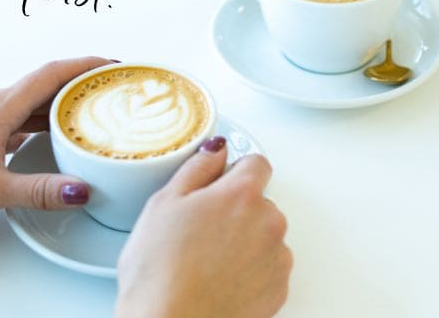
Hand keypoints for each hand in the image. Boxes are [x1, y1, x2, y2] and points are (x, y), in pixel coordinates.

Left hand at [0, 57, 111, 247]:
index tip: (113, 64)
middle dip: (79, 84)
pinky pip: (16, 115)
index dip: (85, 65)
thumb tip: (82, 189)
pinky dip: (39, 119)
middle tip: (111, 91)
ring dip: (59, 104)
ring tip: (89, 113)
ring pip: (30, 101)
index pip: (51, 74)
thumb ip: (41, 190)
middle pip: (44, 84)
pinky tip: (50, 136)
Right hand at [116, 143, 291, 317]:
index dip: (234, 171)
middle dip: (237, 209)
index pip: (256, 162)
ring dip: (246, 241)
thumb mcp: (164, 203)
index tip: (219, 185)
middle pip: (261, 201)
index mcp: (242, 194)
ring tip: (208, 261)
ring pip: (266, 235)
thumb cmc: (160, 271)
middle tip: (202, 230)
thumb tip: (216, 148)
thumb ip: (198, 166)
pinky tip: (221, 279)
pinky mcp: (278, 289)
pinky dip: (252, 271)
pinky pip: (269, 268)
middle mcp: (269, 221)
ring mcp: (277, 257)